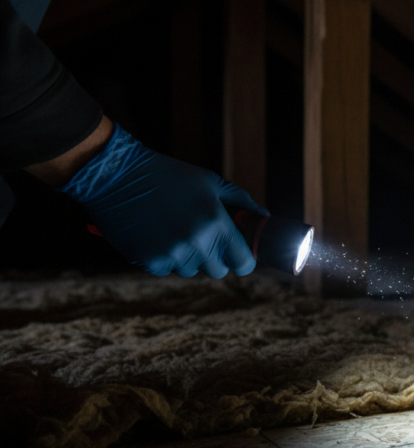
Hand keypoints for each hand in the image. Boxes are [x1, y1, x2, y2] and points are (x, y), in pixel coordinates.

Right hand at [59, 122, 267, 277]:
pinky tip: (153, 234)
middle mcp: (197, 243)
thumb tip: (263, 216)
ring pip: (189, 270)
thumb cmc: (168, 175)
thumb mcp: (209, 182)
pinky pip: (165, 269)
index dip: (242, 261)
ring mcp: (172, 255)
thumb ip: (240, 201)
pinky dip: (162, 257)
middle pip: (217, 271)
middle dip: (213, 257)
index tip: (236, 255)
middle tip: (200, 237)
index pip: (243, 263)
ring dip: (186, 257)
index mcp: (217, 224)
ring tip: (172, 229)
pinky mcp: (149, 261)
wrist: (117, 176)